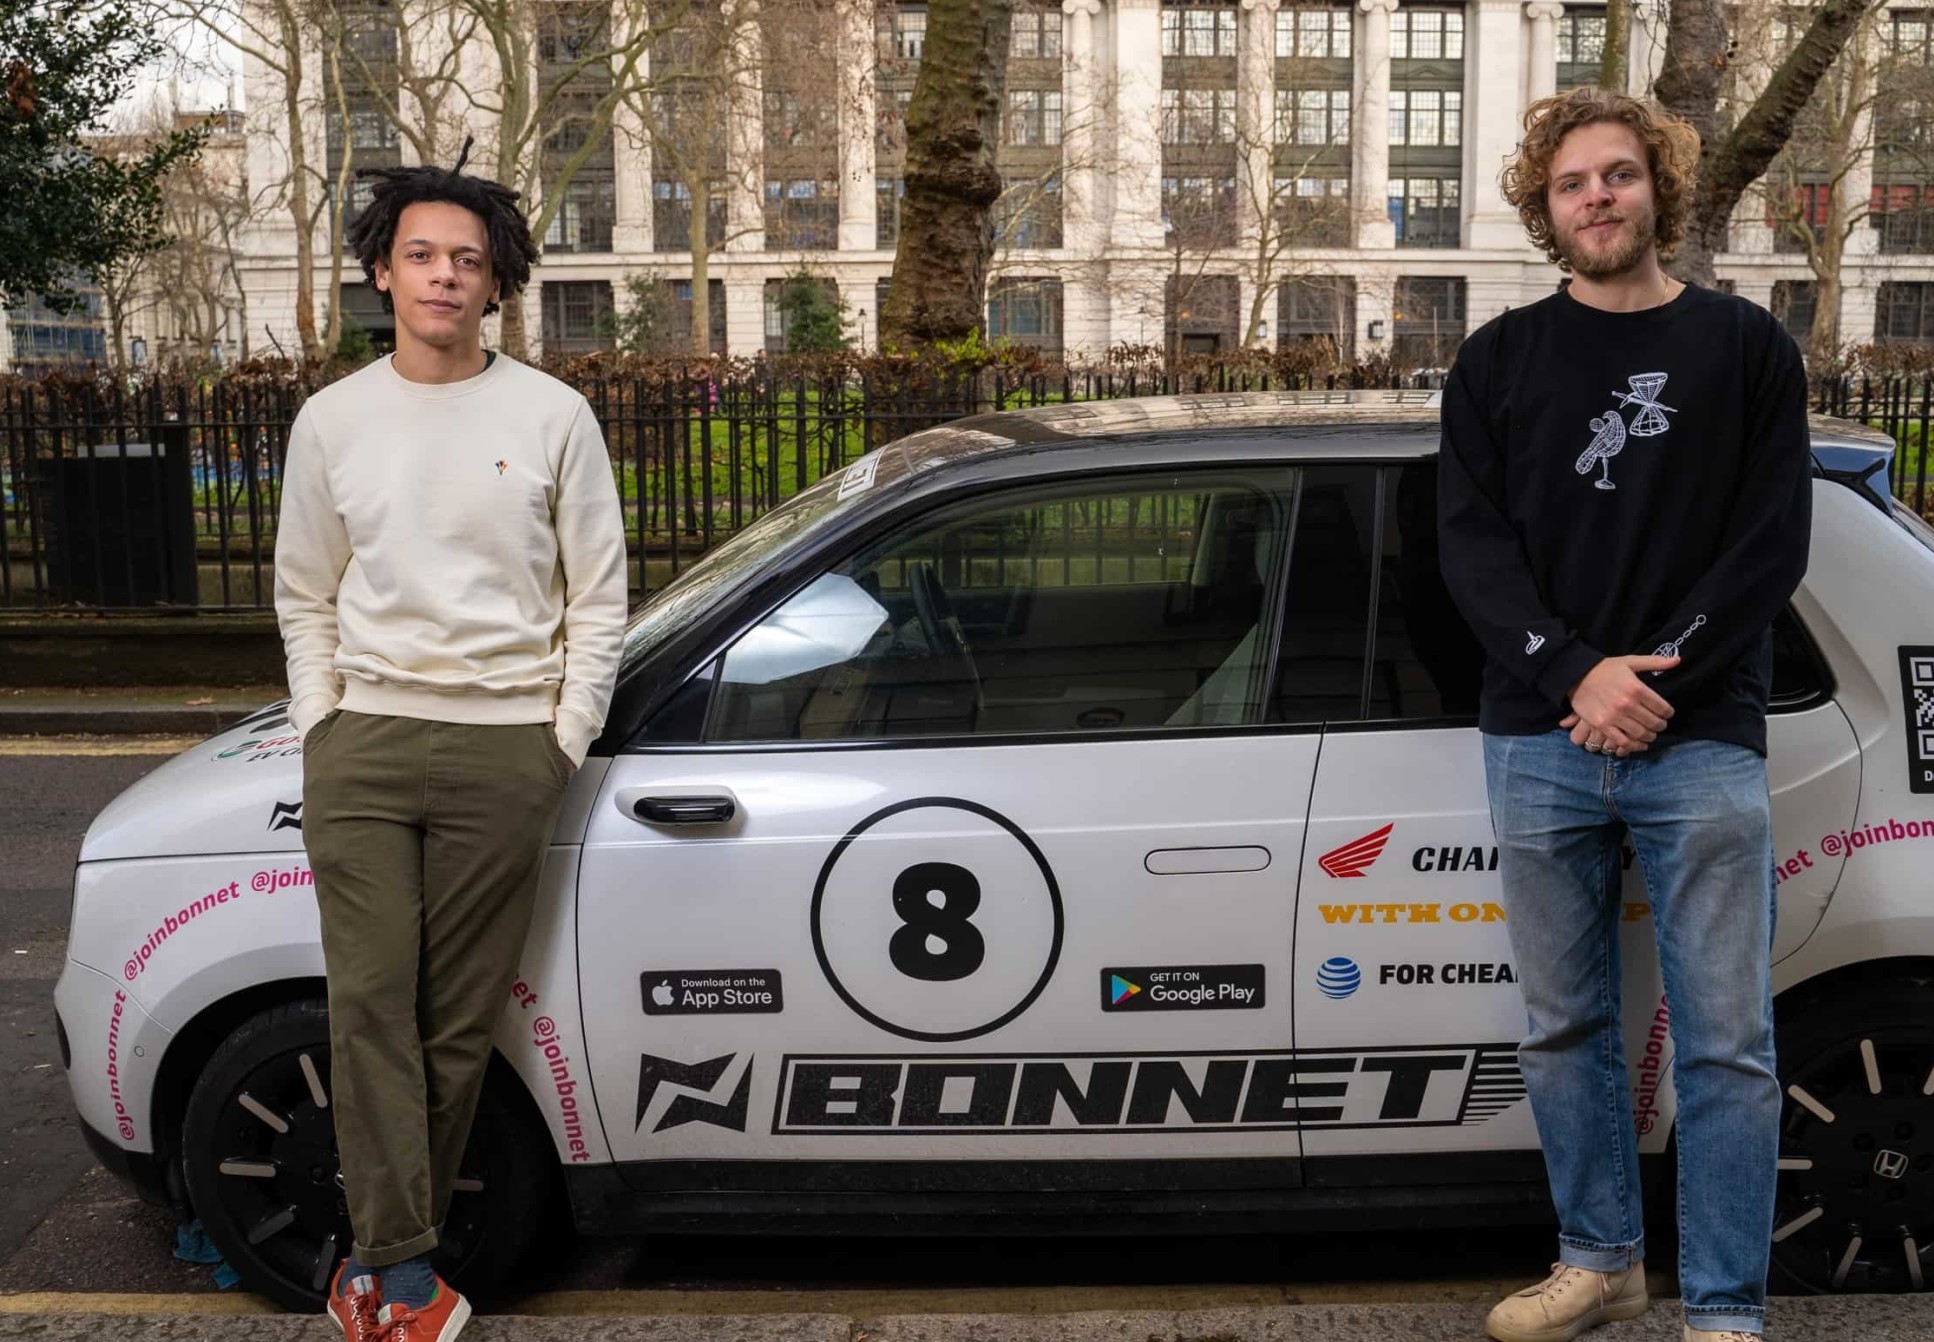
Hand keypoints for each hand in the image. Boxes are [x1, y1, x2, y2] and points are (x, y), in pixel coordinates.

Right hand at [1560, 655, 1678, 755]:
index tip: (1667, 714)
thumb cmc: (1605, 668)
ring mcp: (1614, 717)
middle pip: (1653, 723)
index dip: (1668, 713)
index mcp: (1637, 688)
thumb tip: (1678, 660)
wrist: (1576, 675)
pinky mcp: (1602, 725)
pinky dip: (1634, 746)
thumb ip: (1655, 662)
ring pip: (1640, 734)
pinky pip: (1623, 741)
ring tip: (1650, 735)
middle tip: (1660, 725)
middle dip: (1660, 726)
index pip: (1662, 708)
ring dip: (1650, 737)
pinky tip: (1639, 745)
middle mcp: (1627, 704)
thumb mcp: (1630, 661)